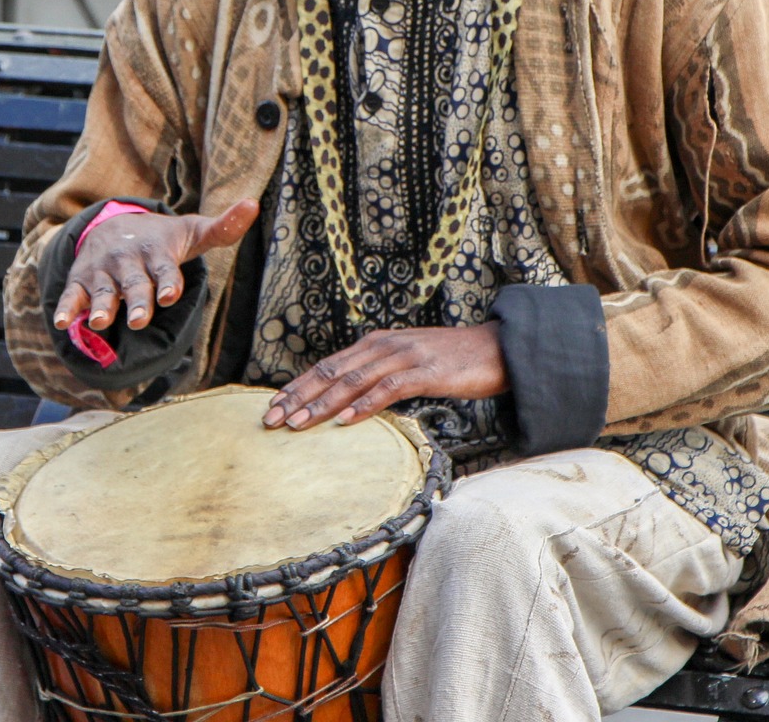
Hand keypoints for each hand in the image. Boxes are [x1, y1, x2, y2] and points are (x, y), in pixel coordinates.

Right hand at [53, 199, 258, 333]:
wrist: (115, 225)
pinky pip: (73, 295)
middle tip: (138, 319)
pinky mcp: (82, 281)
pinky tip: (63, 323)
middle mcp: (130, 264)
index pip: (165, 270)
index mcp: (158, 255)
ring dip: (102, 306)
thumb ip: (223, 228)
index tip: (172, 294)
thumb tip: (254, 204)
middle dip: (137, 302)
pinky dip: (68, 308)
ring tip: (102, 322)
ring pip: (103, 292)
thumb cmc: (163, 238)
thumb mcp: (192, 232)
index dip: (169, 282)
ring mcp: (104, 273)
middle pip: (135, 286)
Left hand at [262, 324, 508, 429]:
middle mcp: (385, 345)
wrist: (496, 348)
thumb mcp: (408, 362)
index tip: (273, 406)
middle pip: (333, 371)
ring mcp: (406, 356)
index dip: (298, 386)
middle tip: (272, 419)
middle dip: (299, 396)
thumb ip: (380, 374)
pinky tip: (347, 420)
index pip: (328, 365)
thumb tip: (349, 400)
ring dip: (323, 403)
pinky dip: (366, 404)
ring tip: (299, 423)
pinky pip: (390, 388)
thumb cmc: (451, 361)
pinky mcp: (427, 372)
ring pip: (354, 380)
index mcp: (377, 343)